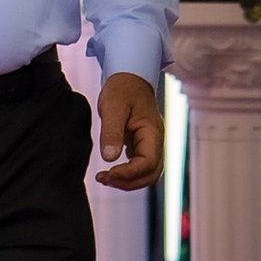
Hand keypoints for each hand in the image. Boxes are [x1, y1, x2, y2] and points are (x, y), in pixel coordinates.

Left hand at [94, 72, 163, 189]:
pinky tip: (110, 171)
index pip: (148, 163)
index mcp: (153, 133)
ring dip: (128, 181)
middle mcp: (156, 142)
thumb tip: (109, 158)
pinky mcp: (142, 145)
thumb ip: (112, 132)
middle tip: (104, 179)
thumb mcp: (113, 107)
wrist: (129, 78)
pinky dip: (127, 174)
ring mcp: (151, 144)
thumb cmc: (123, 89)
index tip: (108, 173)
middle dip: (129, 182)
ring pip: (147, 173)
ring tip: (104, 177)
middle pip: (151, 174)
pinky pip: (140, 166)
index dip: (129, 173)